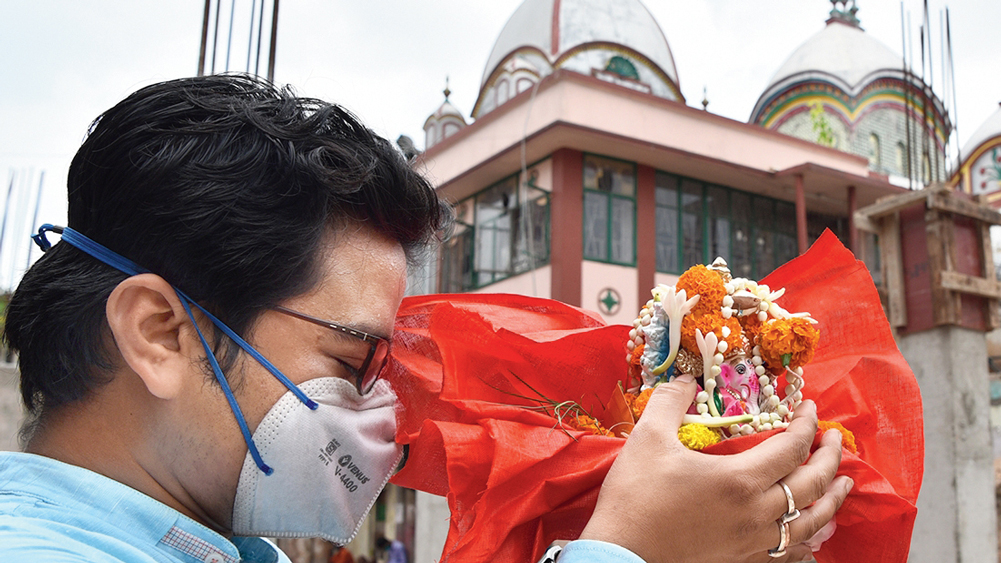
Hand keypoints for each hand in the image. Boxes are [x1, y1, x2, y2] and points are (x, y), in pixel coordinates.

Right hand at [579, 373, 851, 562]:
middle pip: (811, 484)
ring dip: (832, 501)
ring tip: (843, 487)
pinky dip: (810, 542)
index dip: (807, 425)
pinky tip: (814, 537)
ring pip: (810, 524)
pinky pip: (791, 555)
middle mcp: (757, 513)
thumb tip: (685, 380)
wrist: (622, 556)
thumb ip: (669, 402)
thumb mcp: (647, 439)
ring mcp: (753, 543)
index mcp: (740, 478)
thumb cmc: (635, 497)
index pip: (792, 447)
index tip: (811, 409)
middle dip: (830, 459)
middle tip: (836, 441)